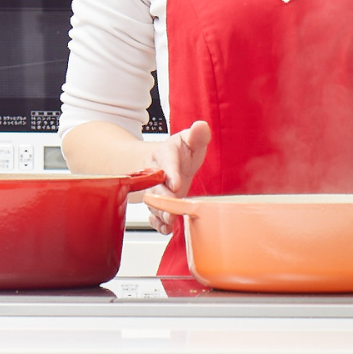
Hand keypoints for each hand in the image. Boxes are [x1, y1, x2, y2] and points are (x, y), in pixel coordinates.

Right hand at [143, 120, 211, 234]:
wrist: (161, 162)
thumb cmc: (179, 152)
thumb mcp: (189, 140)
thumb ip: (197, 135)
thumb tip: (201, 126)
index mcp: (165, 154)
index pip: (167, 163)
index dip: (170, 174)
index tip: (176, 184)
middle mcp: (155, 173)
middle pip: (156, 186)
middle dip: (164, 198)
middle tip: (173, 207)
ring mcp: (154, 190)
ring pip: (153, 202)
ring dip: (160, 212)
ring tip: (169, 220)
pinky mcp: (156, 204)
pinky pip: (152, 214)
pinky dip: (157, 223)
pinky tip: (165, 228)